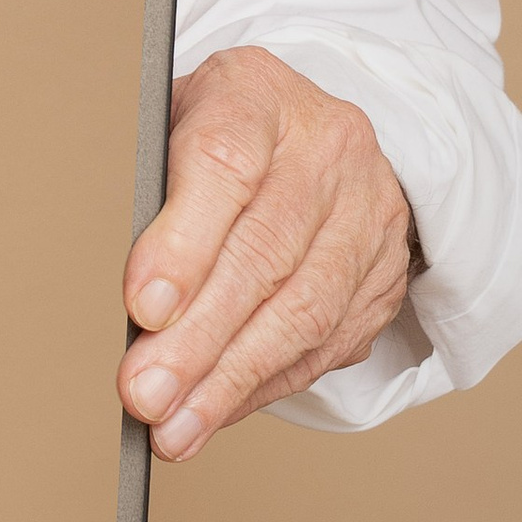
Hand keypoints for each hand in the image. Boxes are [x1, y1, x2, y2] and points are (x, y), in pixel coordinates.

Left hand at [121, 48, 414, 461]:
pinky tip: (217, 412)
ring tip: (174, 426)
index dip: (183, 244)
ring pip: (302, 311)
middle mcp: (328, 150)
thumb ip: (153, 199)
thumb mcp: (172, 126)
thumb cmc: (223, 132)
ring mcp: (367, 214)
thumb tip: (138, 307)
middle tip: (144, 393)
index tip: (142, 309)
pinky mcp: (383, 275)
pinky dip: (263, 387)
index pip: (225, 165)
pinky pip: (323, 344)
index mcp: (260, 95)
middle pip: (264, 254)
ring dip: (231, 380)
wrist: (311, 127)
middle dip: (199, 339)